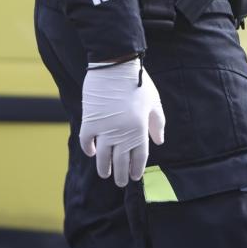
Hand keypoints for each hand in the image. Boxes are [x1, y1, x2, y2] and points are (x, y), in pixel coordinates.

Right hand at [79, 59, 165, 186]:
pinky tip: (93, 153)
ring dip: (104, 168)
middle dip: (121, 174)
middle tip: (120, 182)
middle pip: (121, 161)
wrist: (114, 65)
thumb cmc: (137, 82)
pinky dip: (89, 149)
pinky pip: (87, 141)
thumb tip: (159, 141)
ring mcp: (104, 128)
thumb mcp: (154, 102)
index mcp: (139, 129)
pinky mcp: (90, 121)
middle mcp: (122, 133)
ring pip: (103, 157)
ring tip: (105, 174)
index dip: (136, 168)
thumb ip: (157, 123)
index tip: (135, 177)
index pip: (139, 156)